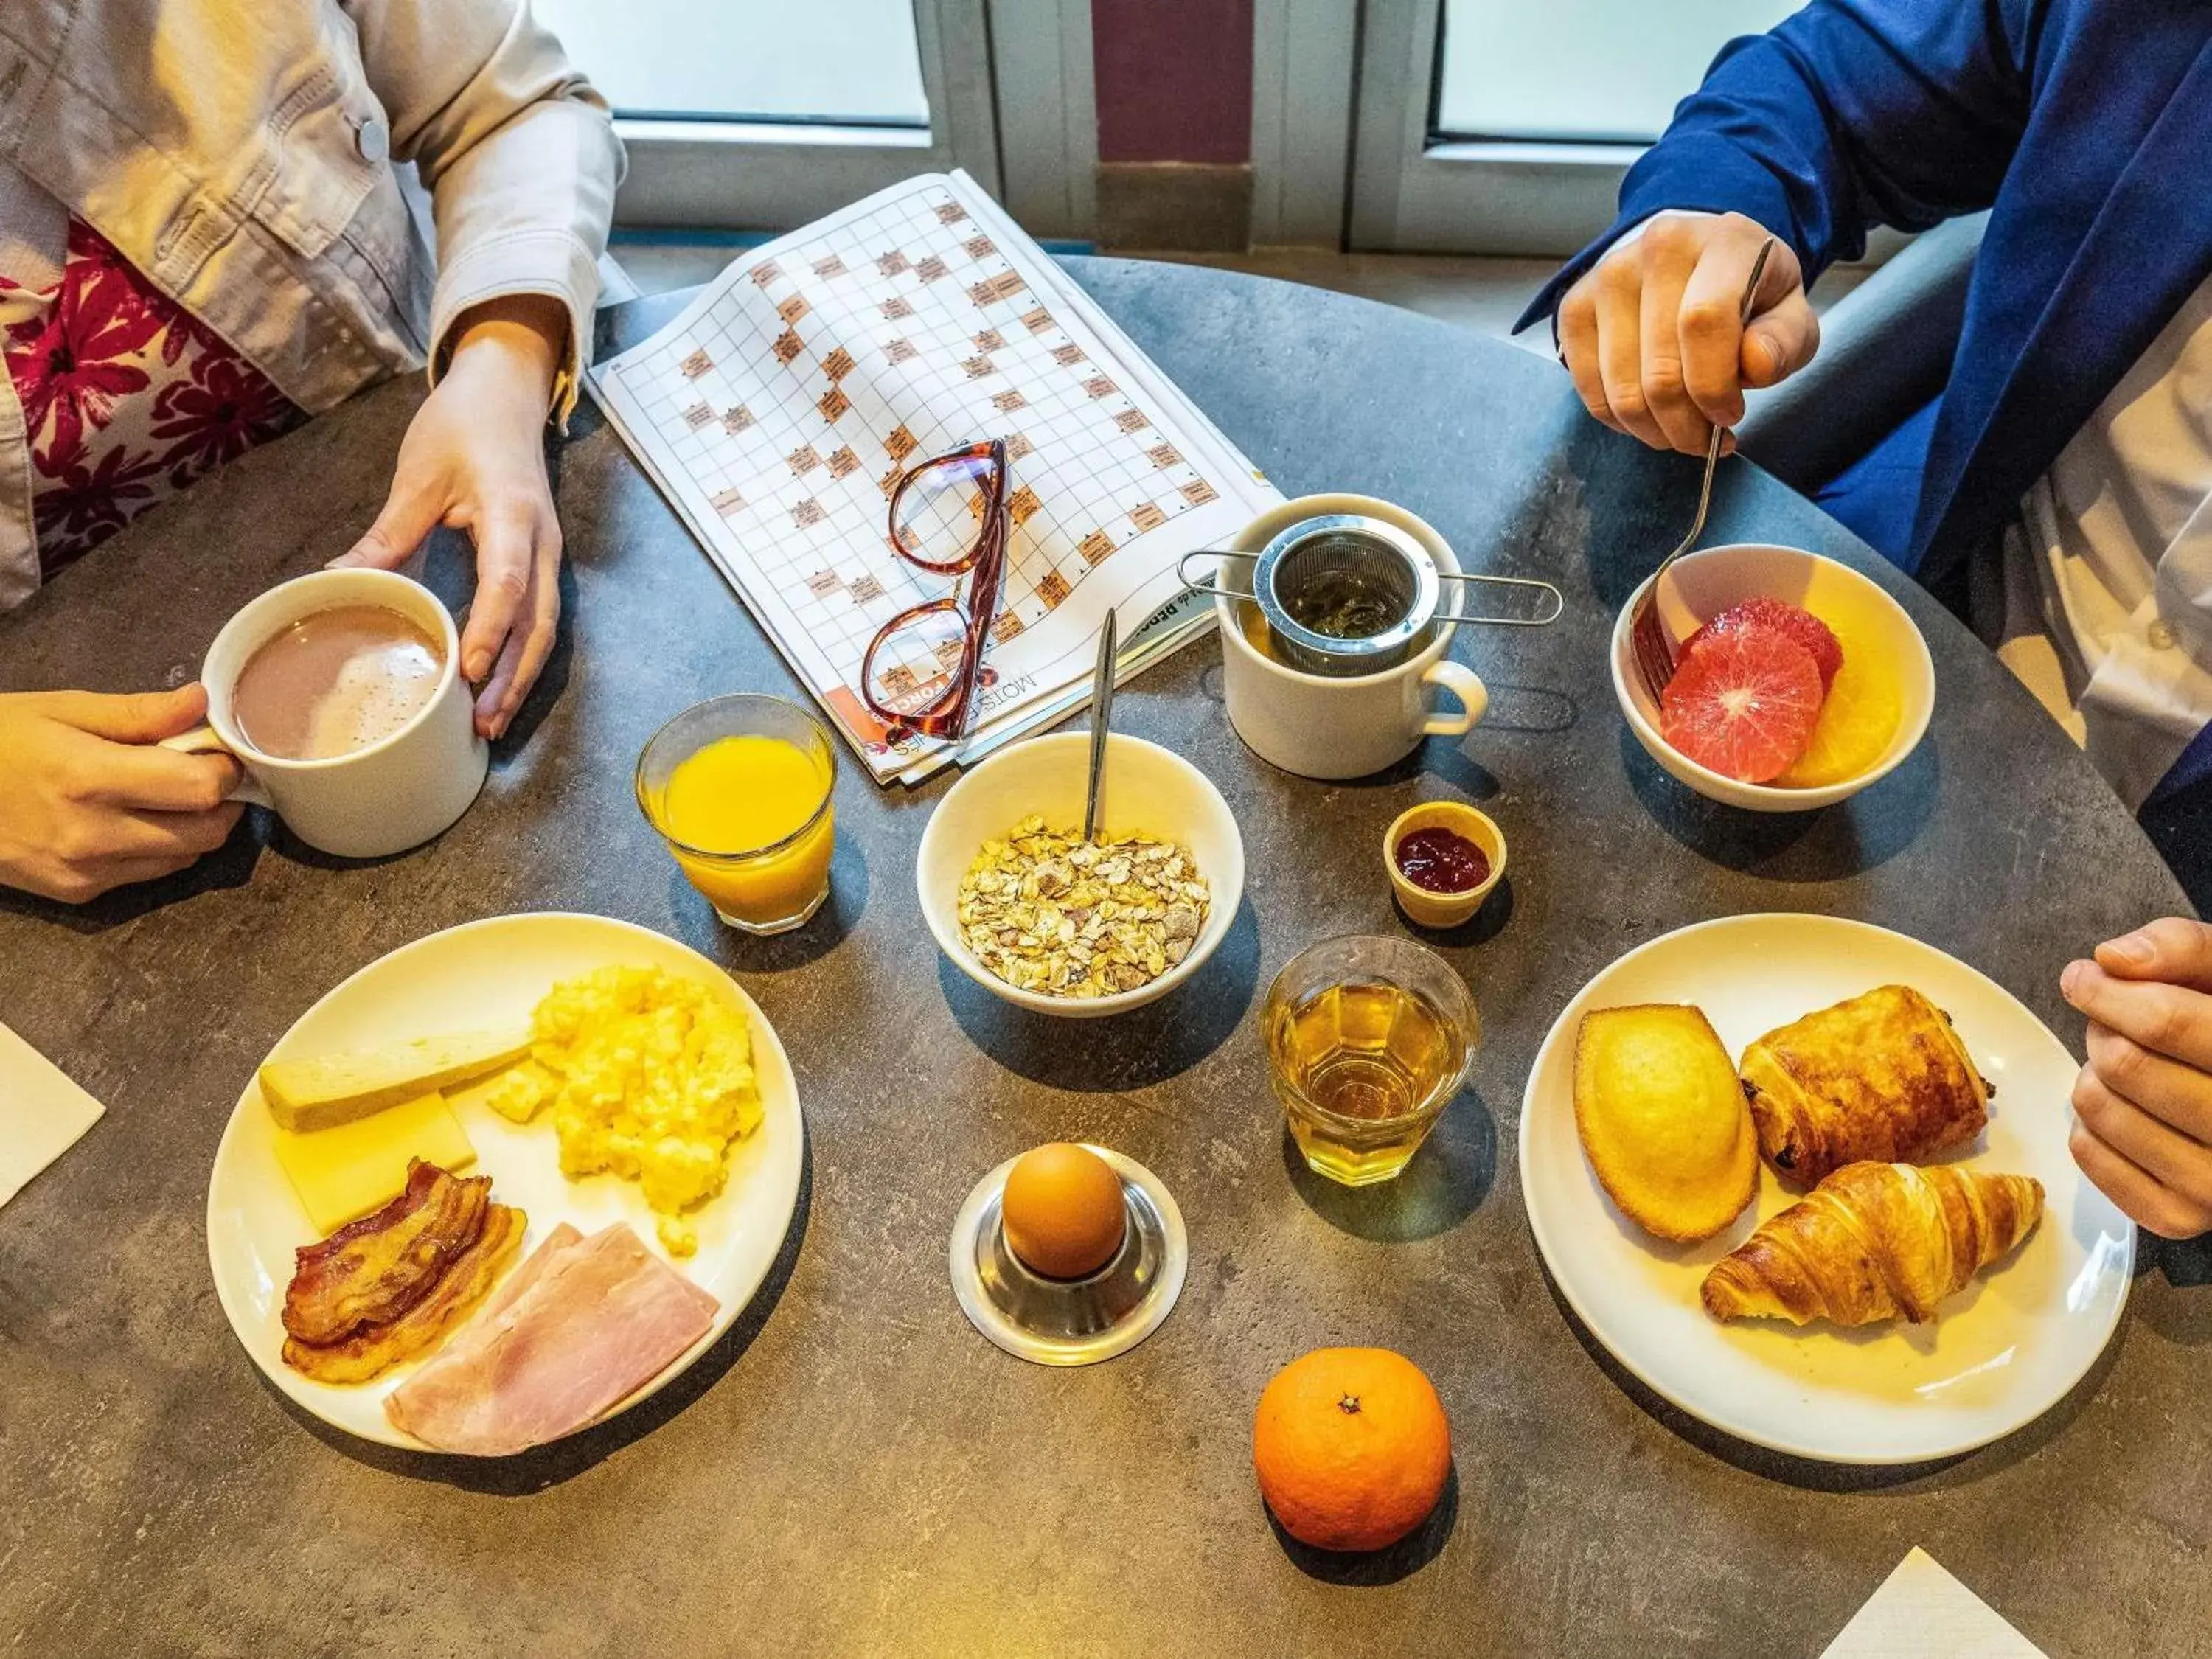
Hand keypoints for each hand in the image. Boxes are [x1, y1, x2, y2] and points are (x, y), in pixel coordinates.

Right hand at [0, 685, 242, 902]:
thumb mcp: (61, 711)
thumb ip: (137, 714)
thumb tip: (201, 702)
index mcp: (89, 779)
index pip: (199, 789)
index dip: (224, 768)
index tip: (219, 752)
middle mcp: (92, 835)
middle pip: (205, 832)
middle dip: (219, 802)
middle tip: (206, 775)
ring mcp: (84, 871)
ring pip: (183, 858)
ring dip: (194, 828)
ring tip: (171, 796)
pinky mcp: (76, 893)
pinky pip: (147, 874)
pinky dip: (160, 849)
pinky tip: (137, 821)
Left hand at [334, 294, 568, 738]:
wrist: (507, 393)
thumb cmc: (463, 425)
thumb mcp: (418, 475)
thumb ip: (389, 533)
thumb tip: (338, 580)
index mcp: (511, 513)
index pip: (507, 581)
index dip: (490, 628)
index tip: (466, 669)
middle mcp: (542, 543)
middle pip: (538, 624)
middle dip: (511, 677)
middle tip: (481, 723)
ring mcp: (549, 557)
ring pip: (545, 630)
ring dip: (519, 679)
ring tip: (490, 722)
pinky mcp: (543, 565)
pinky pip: (539, 621)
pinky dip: (520, 659)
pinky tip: (496, 688)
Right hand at [1557, 210, 1819, 454]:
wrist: (1698, 263)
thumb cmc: (1749, 294)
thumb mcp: (1791, 314)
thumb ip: (1786, 341)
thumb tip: (1756, 365)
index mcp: (1723, 241)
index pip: (1703, 323)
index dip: (1714, 386)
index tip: (1730, 416)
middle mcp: (1657, 248)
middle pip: (1660, 371)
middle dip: (1686, 425)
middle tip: (1706, 437)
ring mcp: (1607, 276)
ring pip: (1622, 391)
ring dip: (1654, 430)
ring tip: (1680, 430)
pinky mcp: (1575, 307)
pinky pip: (1590, 392)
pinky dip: (1620, 420)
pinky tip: (1649, 415)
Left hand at [2061, 918, 2211, 1238]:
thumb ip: (2184, 949)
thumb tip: (2113, 960)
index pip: (2166, 1023)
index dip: (2108, 993)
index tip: (2082, 977)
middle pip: (2125, 1064)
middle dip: (2104, 1032)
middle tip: (2114, 1026)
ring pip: (2099, 1107)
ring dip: (2094, 1076)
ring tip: (2125, 1068)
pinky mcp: (2180, 1217)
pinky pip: (2088, 1154)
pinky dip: (2088, 1125)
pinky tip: (2124, 1111)